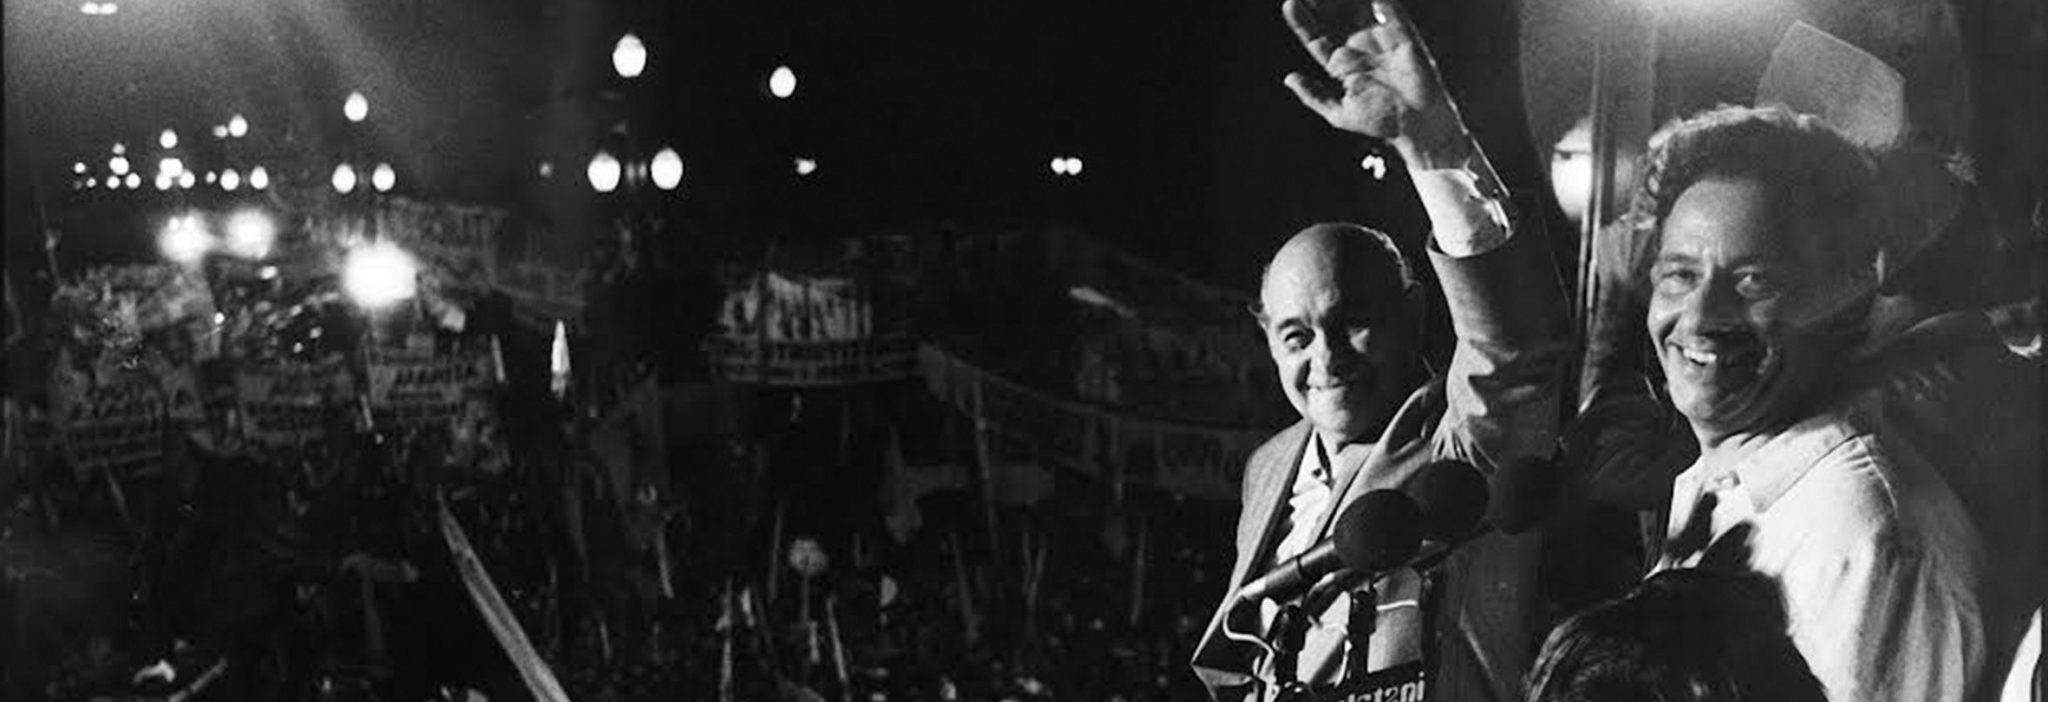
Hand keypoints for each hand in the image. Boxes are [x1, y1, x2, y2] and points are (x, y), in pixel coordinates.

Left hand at [1281, 0, 1466, 164]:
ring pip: (1357, 7)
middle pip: (1334, 16)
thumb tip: (1289, 78)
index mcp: (1341, 64)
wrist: (1416, 125)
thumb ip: (1314, 95)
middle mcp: (1359, 47)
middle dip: (1321, 3)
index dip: (1302, 21)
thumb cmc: (1381, 122)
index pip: (1316, 37)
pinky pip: (1389, 8)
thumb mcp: (1339, 113)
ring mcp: (1380, 38)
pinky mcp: (1402, 34)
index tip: (1290, 4)